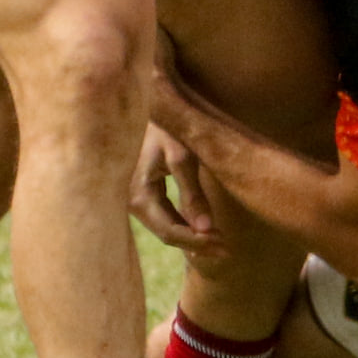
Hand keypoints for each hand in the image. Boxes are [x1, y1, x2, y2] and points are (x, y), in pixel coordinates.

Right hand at [131, 123, 221, 253]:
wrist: (145, 107)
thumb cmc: (164, 127)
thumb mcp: (181, 156)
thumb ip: (192, 193)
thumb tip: (205, 230)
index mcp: (139, 194)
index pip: (170, 231)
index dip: (198, 242)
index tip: (224, 246)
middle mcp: (130, 202)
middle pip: (166, 233)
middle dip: (197, 242)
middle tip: (228, 250)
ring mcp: (132, 199)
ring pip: (164, 226)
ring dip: (192, 235)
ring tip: (220, 241)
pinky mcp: (140, 193)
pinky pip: (162, 216)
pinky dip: (183, 223)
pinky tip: (201, 228)